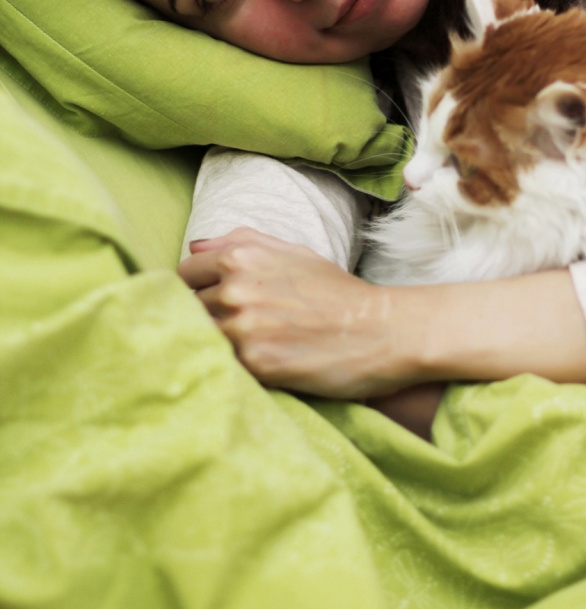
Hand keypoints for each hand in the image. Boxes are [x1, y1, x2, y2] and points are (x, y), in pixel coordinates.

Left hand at [178, 227, 418, 398]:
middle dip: (203, 318)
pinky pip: (221, 365)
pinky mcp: (255, 364)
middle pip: (186, 308)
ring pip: (199, 338)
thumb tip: (195, 246)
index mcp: (240, 257)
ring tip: (242, 348)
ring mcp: (243, 328)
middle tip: (232, 329)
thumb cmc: (336, 292)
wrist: (379, 330)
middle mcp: (235, 290)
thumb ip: (240, 242)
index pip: (184, 275)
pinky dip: (230, 367)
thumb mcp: (293, 252)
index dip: (196, 289)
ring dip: (214, 345)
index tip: (212, 303)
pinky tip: (253, 365)